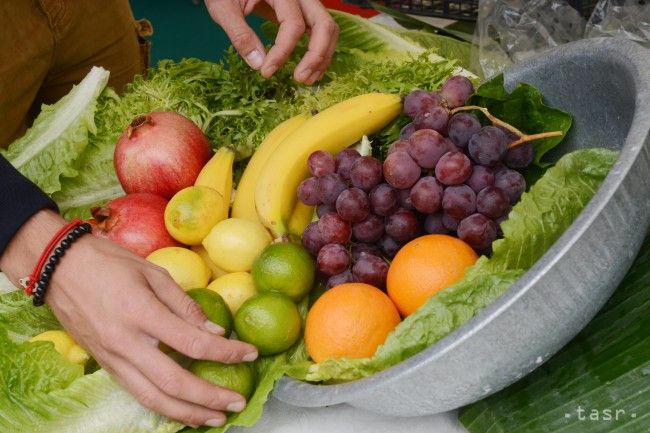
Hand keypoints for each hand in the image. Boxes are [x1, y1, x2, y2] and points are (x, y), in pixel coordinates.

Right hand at [0, 210, 257, 427]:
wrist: (57, 267)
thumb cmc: (108, 262)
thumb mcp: (153, 273)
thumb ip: (185, 306)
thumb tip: (214, 333)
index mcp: (142, 313)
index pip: (194, 343)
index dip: (227, 352)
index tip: (250, 354)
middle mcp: (126, 343)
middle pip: (174, 383)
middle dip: (210, 397)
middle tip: (237, 402)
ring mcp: (112, 358)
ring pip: (152, 399)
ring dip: (187, 413)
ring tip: (215, 418)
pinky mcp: (105, 365)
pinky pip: (137, 393)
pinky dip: (163, 406)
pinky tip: (183, 408)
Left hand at [205, 0, 338, 83]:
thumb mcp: (223, 7)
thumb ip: (239, 33)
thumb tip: (258, 64)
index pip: (293, 24)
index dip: (283, 51)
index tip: (266, 72)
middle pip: (323, 24)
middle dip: (316, 55)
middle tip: (299, 79)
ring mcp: (305, 3)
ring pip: (328, 29)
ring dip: (322, 57)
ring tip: (306, 80)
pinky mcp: (303, 12)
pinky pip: (321, 31)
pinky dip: (320, 52)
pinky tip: (309, 70)